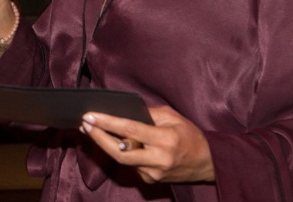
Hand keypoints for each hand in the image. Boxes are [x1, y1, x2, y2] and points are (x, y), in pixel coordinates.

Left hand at [79, 105, 214, 183]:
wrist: (208, 163)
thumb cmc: (190, 135)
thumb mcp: (173, 117)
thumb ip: (148, 113)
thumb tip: (124, 111)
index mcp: (165, 140)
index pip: (130, 130)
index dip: (107, 123)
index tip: (89, 116)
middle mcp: (158, 159)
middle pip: (119, 152)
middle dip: (98, 138)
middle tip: (84, 124)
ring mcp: (153, 173)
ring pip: (123, 160)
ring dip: (105, 144)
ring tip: (92, 129)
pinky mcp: (150, 181)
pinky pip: (130, 165)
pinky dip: (121, 152)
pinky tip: (112, 142)